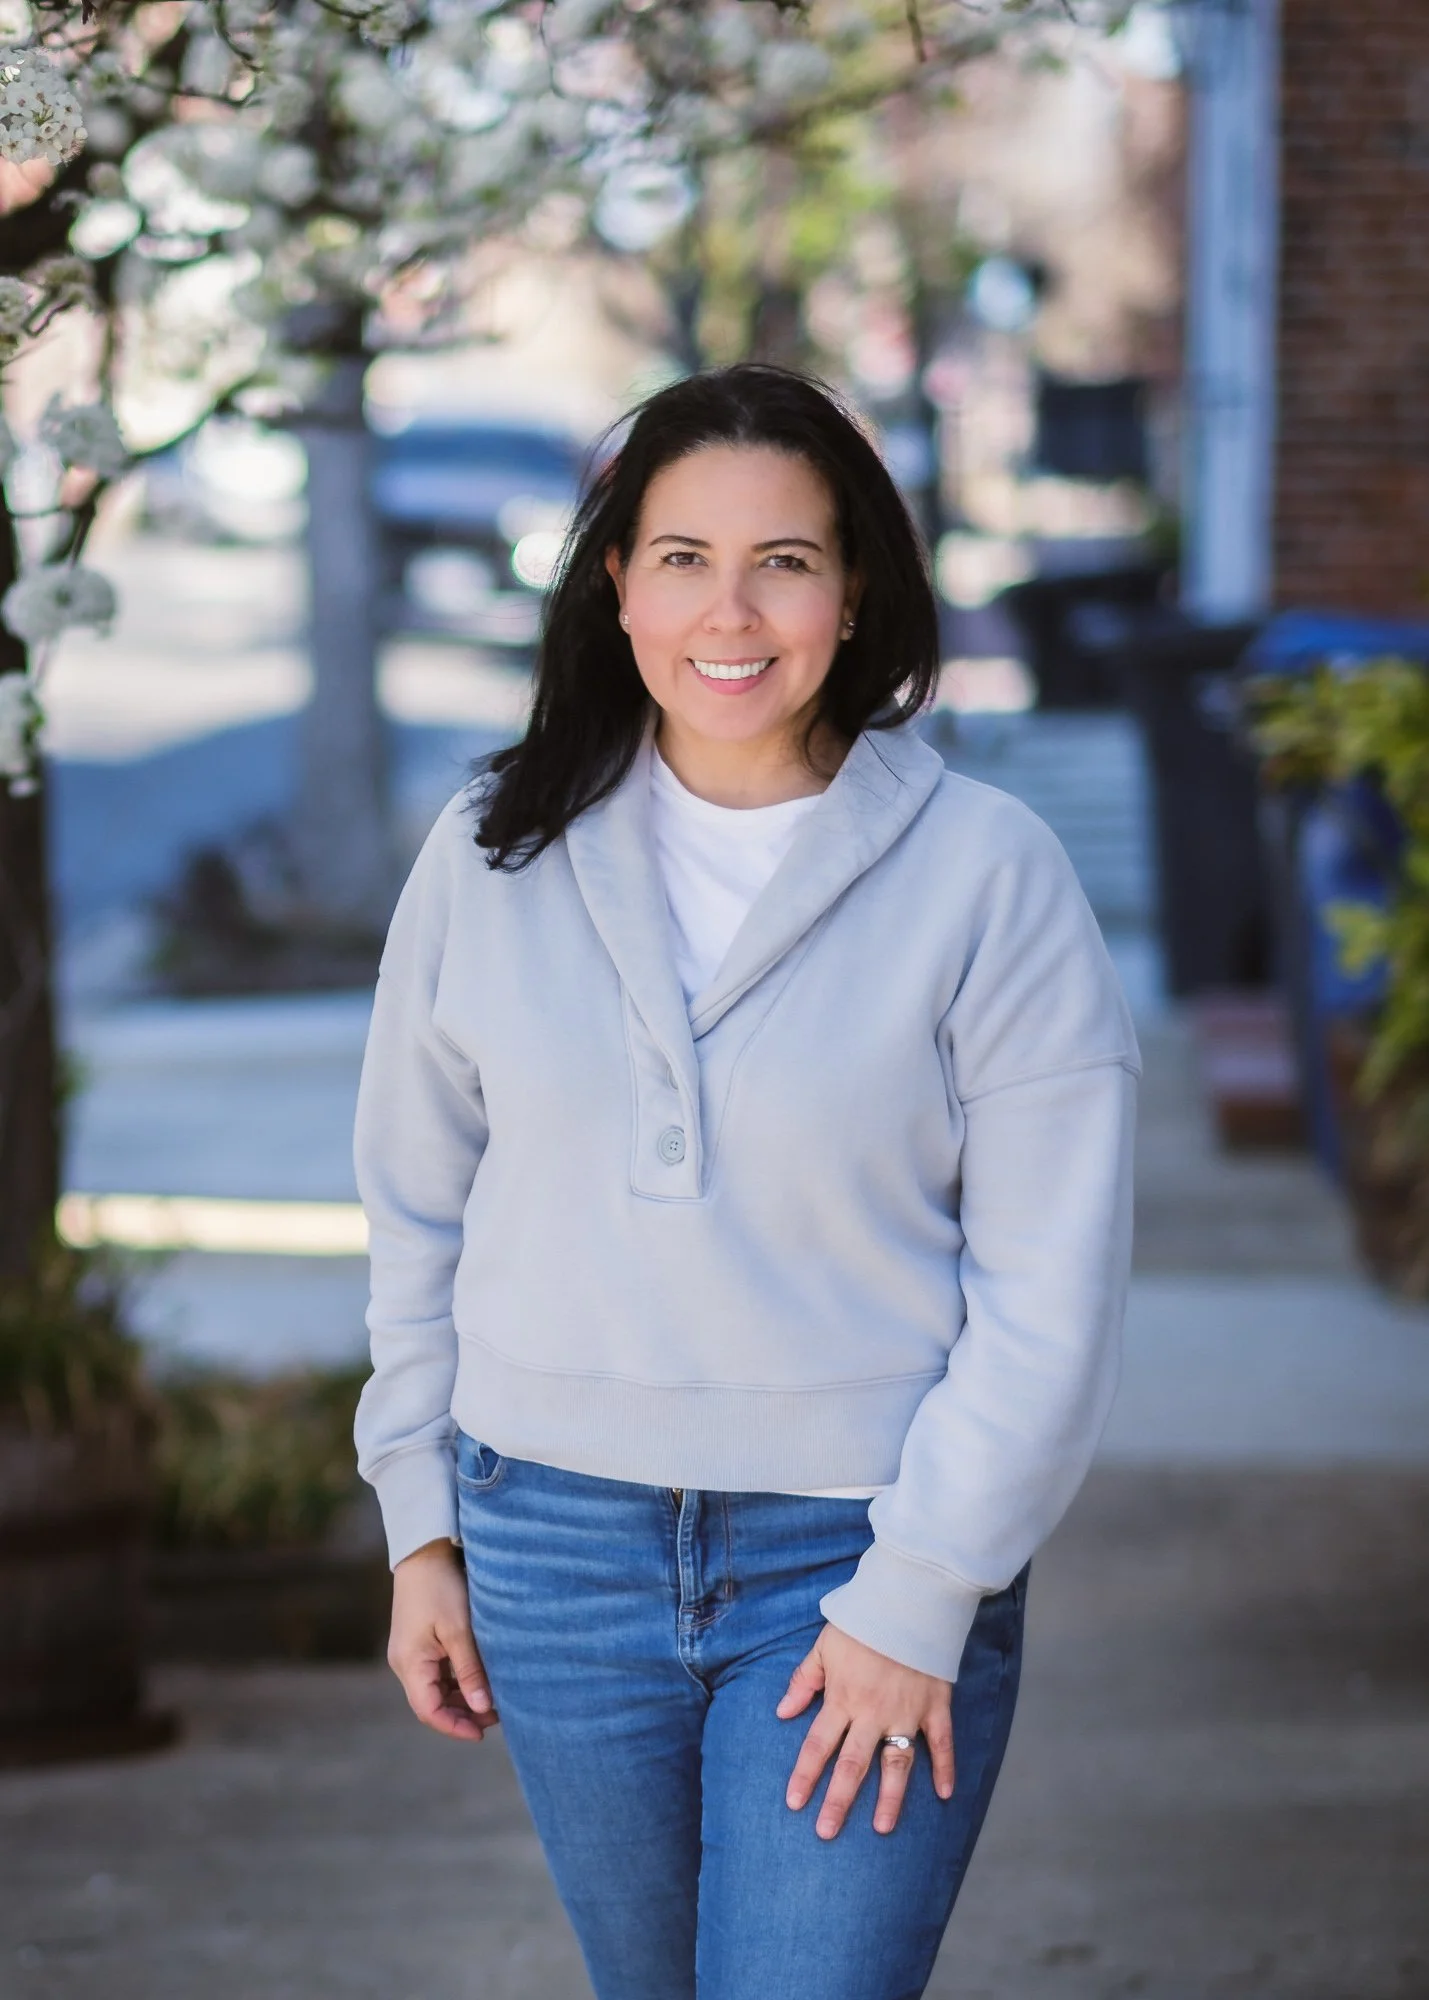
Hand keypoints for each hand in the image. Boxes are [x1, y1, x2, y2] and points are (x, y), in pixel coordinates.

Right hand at [388, 1539, 498, 1742]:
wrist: (424, 1550)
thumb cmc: (441, 1586)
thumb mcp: (459, 1630)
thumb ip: (470, 1671)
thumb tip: (483, 1708)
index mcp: (410, 1664)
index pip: (429, 1711)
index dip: (455, 1727)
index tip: (482, 1733)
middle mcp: (405, 1663)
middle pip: (432, 1703)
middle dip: (463, 1713)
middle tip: (498, 1714)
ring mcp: (411, 1652)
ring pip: (436, 1689)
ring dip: (462, 1697)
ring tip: (495, 1697)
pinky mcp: (419, 1642)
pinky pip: (438, 1672)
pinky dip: (458, 1679)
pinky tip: (481, 1676)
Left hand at [777, 1623, 953, 1839]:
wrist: (908, 1599)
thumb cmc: (862, 1622)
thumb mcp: (824, 1646)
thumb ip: (804, 1680)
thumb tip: (782, 1711)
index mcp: (843, 1698)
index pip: (819, 1745)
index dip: (806, 1775)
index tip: (795, 1803)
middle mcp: (873, 1713)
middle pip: (853, 1765)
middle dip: (838, 1801)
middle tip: (826, 1833)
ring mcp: (907, 1713)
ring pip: (897, 1764)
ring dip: (890, 1798)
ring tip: (882, 1828)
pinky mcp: (935, 1707)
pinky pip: (942, 1743)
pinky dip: (946, 1768)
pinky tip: (945, 1794)